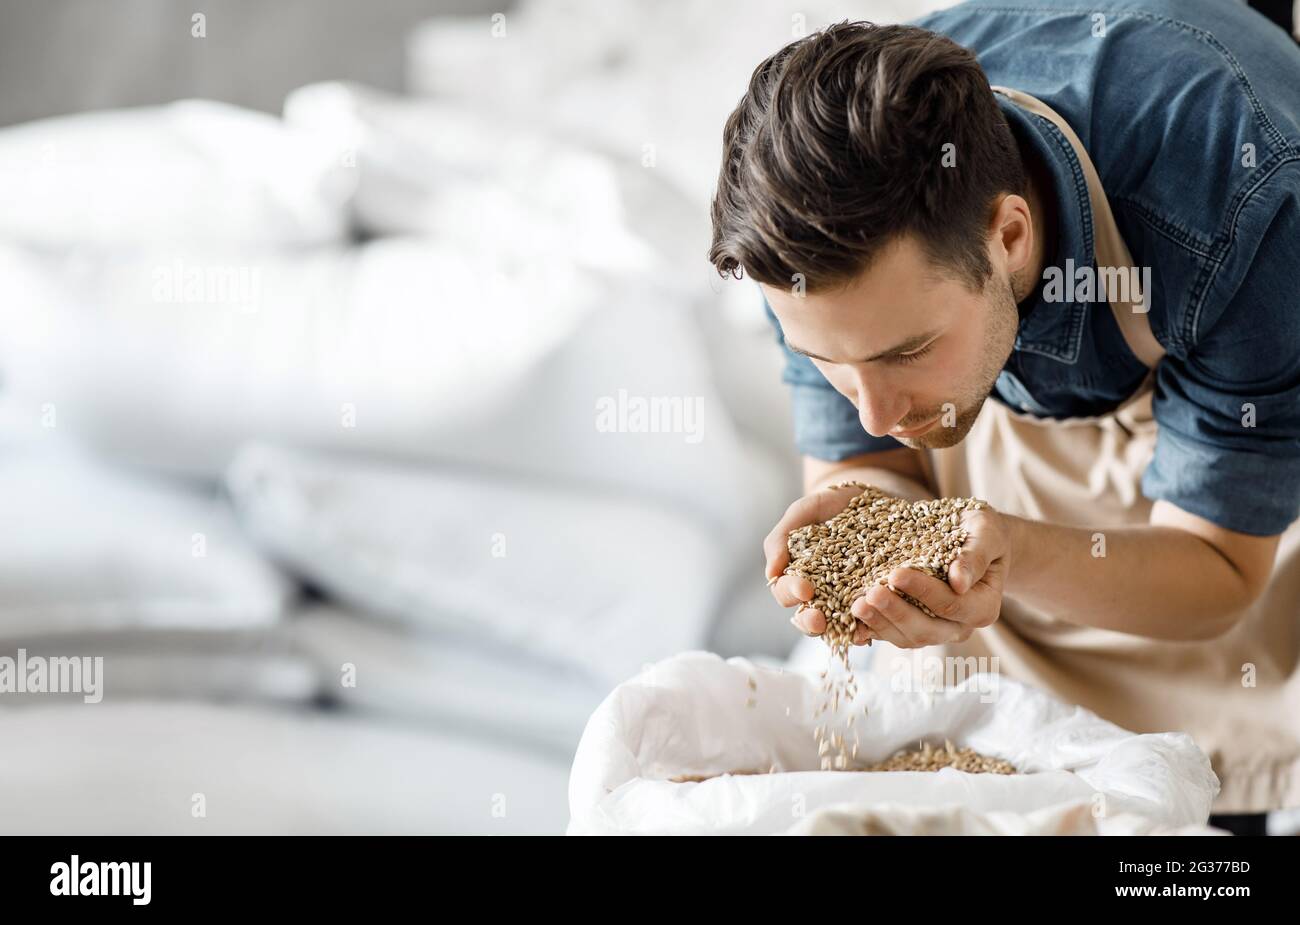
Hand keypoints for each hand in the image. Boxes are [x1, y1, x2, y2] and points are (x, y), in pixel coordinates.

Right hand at [763, 481, 880, 646]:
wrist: (871, 495)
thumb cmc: (829, 505)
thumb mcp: (802, 513)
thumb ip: (781, 539)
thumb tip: (771, 573)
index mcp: (796, 576)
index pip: (785, 593)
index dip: (791, 593)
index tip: (803, 588)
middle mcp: (820, 594)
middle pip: (810, 619)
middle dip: (811, 622)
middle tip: (818, 619)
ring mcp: (849, 599)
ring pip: (841, 625)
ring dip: (843, 630)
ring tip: (851, 627)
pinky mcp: (876, 598)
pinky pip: (872, 617)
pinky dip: (873, 624)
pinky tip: (876, 625)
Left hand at [850, 505, 1010, 647]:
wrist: (970, 538)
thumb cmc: (980, 530)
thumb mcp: (984, 531)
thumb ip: (975, 555)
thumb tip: (959, 582)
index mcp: (983, 607)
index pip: (951, 604)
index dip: (923, 591)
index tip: (896, 574)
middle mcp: (960, 627)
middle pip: (926, 630)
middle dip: (896, 612)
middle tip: (871, 593)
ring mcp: (936, 631)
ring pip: (906, 638)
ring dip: (879, 623)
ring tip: (855, 605)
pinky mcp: (913, 628)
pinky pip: (891, 635)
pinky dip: (870, 630)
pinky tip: (849, 622)